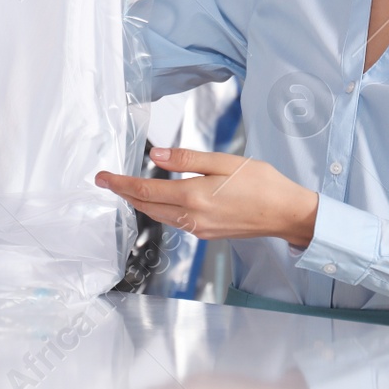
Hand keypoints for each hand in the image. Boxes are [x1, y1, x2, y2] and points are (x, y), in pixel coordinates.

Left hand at [96, 147, 319, 248]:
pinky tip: (160, 199)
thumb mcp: (225, 162)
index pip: (145, 190)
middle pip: (147, 206)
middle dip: (125, 193)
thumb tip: (158, 155)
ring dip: (141, 202)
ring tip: (127, 188)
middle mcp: (192, 217)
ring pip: (159, 216)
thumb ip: (189, 159)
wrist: (286, 213)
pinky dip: (160, 209)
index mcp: (194, 197)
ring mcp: (199, 229)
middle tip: (107, 181)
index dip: (120, 184)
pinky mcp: (207, 233)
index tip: (102, 177)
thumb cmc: (263, 184)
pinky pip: (175, 221)